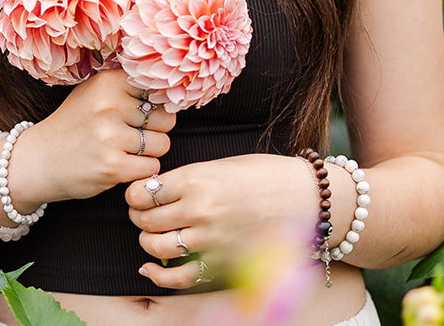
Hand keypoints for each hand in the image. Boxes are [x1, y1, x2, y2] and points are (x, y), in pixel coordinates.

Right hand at [6, 69, 176, 208]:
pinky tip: (121, 166)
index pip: (158, 90)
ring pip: (162, 144)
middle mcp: (109, 106)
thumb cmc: (74, 125)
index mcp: (108, 82)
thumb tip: (172, 91)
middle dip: (154, 130)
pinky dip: (141, 171)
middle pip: (166, 118)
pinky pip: (152, 168)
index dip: (154, 105)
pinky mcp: (112, 167)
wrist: (39, 161)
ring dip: (149, 152)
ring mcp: (110, 137)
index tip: (139, 113)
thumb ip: (128, 87)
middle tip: (129, 136)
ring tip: (124, 150)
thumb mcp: (94, 93)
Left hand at [124, 154, 320, 289]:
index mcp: (197, 179)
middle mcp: (199, 210)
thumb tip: (158, 190)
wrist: (307, 199)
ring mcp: (210, 240)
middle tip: (143, 213)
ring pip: (156, 247)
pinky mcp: (221, 264)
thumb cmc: (267, 175)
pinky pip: (178, 277)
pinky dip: (157, 276)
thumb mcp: (223, 165)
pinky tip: (149, 269)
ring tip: (153, 235)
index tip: (139, 194)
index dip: (135, 194)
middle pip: (145, 219)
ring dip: (148, 242)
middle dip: (139, 217)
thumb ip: (190, 178)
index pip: (144, 191)